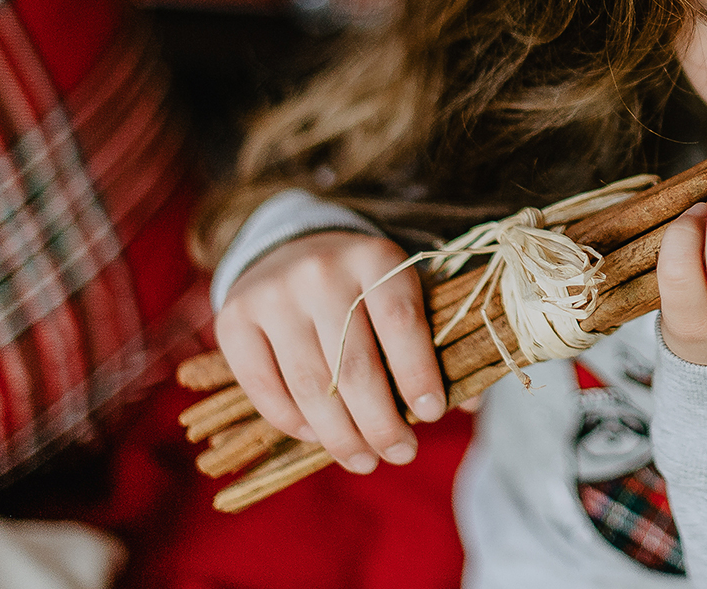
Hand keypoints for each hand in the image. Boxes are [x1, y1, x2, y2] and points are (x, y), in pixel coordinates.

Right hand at [214, 230, 445, 474]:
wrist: (289, 248)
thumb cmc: (361, 285)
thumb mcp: (403, 290)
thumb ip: (435, 339)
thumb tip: (472, 402)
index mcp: (375, 258)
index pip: (401, 323)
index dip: (418, 374)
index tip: (433, 415)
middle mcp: (321, 271)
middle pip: (354, 365)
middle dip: (381, 423)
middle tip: (400, 454)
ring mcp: (274, 295)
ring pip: (310, 386)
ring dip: (340, 436)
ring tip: (364, 459)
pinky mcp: (234, 319)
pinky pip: (263, 388)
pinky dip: (292, 423)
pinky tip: (316, 437)